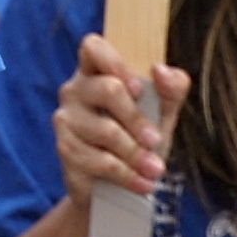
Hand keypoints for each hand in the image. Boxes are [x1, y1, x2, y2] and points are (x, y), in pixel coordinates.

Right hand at [50, 34, 186, 201]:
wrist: (118, 189)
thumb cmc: (140, 139)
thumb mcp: (162, 113)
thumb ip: (171, 89)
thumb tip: (161, 70)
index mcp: (97, 71)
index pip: (93, 47)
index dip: (116, 63)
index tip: (141, 89)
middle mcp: (75, 90)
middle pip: (108, 90)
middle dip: (138, 119)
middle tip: (156, 140)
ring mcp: (66, 119)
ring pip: (106, 131)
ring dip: (137, 154)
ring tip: (155, 169)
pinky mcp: (65, 150)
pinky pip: (99, 160)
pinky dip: (127, 175)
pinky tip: (142, 183)